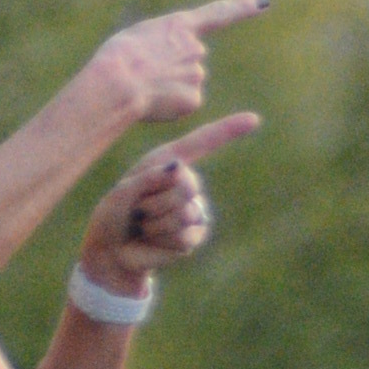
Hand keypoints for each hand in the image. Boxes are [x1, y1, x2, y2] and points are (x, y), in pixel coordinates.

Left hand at [75, 112, 259, 289]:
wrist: (113, 248)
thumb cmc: (115, 213)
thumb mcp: (125, 189)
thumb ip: (150, 178)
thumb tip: (179, 168)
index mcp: (169, 162)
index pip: (204, 142)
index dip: (229, 130)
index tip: (254, 120)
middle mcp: (186, 182)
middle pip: (186, 186)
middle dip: (154, 201)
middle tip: (138, 210)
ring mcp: (194, 208)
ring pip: (184, 213)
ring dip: (155, 223)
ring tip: (143, 225)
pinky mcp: (195, 234)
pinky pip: (185, 235)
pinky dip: (162, 239)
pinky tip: (154, 239)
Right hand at [84, 0, 268, 130]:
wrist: (117, 81)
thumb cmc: (118, 56)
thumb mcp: (141, 36)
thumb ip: (166, 43)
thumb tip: (176, 67)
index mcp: (181, 26)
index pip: (218, 14)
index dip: (242, 8)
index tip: (264, 3)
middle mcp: (196, 48)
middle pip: (191, 61)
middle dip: (173, 68)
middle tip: (145, 72)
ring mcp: (197, 74)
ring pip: (187, 84)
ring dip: (169, 87)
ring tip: (145, 86)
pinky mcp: (194, 99)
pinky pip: (184, 103)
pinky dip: (170, 105)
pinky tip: (154, 101)